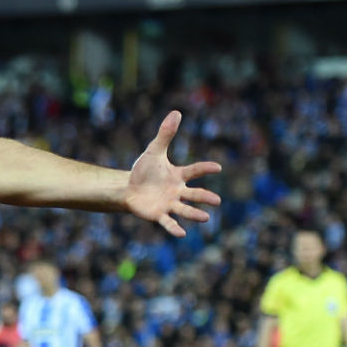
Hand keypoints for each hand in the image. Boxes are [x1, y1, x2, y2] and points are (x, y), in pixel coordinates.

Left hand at [124, 111, 222, 237]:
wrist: (129, 188)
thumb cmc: (144, 171)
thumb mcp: (154, 151)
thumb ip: (165, 134)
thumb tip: (176, 112)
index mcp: (178, 176)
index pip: (194, 170)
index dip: (205, 169)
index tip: (217, 167)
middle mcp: (177, 191)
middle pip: (194, 194)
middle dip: (205, 197)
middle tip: (217, 201)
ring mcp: (169, 204)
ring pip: (184, 210)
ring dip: (194, 214)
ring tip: (206, 218)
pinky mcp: (158, 214)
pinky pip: (168, 222)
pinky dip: (174, 228)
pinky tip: (182, 234)